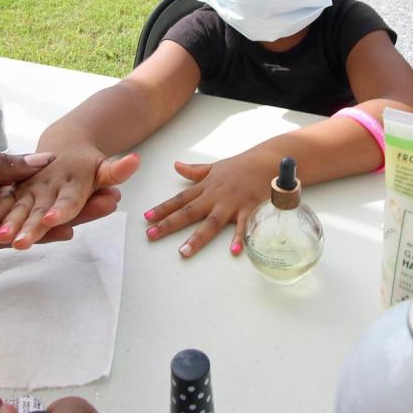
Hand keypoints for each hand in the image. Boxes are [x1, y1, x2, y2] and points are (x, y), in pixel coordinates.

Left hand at [0, 138, 120, 271]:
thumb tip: (38, 163)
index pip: (20, 171)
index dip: (56, 172)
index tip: (93, 166)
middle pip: (28, 198)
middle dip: (69, 195)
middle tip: (113, 190)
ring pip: (20, 221)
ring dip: (59, 217)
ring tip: (100, 210)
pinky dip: (29, 237)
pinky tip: (62, 232)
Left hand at [143, 150, 275, 257]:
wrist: (265, 161)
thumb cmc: (241, 165)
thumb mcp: (214, 166)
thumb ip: (194, 171)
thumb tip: (175, 165)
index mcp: (206, 187)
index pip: (180, 199)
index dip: (163, 208)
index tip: (146, 217)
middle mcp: (215, 196)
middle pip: (189, 212)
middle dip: (169, 224)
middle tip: (151, 235)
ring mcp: (231, 203)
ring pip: (211, 222)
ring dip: (197, 237)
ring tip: (184, 252)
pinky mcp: (248, 209)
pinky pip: (243, 226)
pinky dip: (239, 238)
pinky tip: (234, 251)